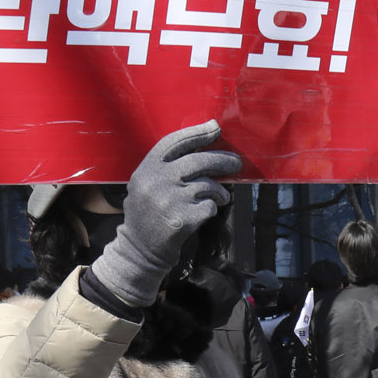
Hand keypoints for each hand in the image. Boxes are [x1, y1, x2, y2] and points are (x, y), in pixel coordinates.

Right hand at [88, 121, 241, 307]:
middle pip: (198, 161)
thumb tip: (206, 148)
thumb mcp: (148, 185)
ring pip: (208, 185)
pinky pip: (210, 207)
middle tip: (236, 163)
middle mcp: (156, 181)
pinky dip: (213, 209)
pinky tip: (205, 213)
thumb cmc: (149, 214)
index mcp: (147, 169)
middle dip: (223, 160)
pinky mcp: (182, 219)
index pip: (174, 142)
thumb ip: (169, 168)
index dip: (197, 133)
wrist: (140, 250)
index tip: (215, 127)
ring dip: (220, 191)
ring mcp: (168, 200)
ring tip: (221, 197)